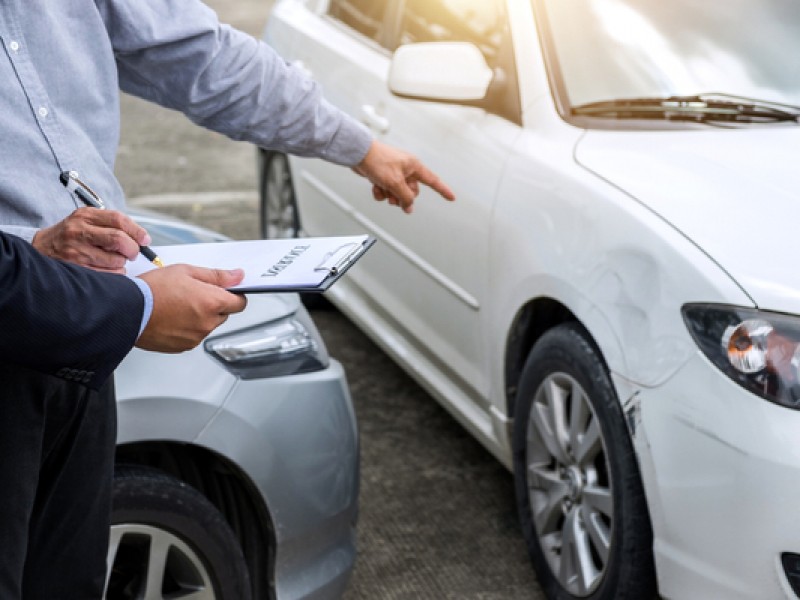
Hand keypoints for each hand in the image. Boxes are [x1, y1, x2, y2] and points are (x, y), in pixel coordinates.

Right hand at [32, 207, 150, 272]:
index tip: (145, 240)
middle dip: (133, 249)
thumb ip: (113, 225)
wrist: (42, 248)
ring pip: (116, 260)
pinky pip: (108, 274)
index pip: (118, 219)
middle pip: (119, 240)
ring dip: (122, 263)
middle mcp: (79, 231)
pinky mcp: (77, 268)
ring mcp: (76, 251)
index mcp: (85, 216)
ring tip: (114, 260)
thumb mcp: (88, 221)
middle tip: (133, 253)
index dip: (137, 231)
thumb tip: (142, 239)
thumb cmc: (74, 235)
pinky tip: (107, 268)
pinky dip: (115, 273)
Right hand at [135, 265, 247, 352]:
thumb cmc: (152, 290)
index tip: (226, 291)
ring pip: (208, 326)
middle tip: (193, 294)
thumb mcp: (186, 271)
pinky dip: (187, 328)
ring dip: (200, 317)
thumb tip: (237, 276)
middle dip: (214, 304)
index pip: (240, 303)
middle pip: (223, 314)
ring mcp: (196, 337)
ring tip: (178, 305)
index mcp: (212, 302)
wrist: (127, 311)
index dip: (234, 295)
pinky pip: (194, 336)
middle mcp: (208, 323)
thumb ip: (216, 275)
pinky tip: (172, 317)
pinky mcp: (184, 347)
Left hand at [353, 140, 455, 213]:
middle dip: (402, 197)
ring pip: (398, 192)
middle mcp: (406, 169)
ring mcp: (394, 172)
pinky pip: (386, 190)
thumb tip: (409, 207)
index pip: (433, 181)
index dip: (443, 190)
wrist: (358, 153)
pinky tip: (375, 187)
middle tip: (394, 198)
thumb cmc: (378, 161)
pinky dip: (380, 191)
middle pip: (412, 191)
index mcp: (414, 166)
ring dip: (389, 195)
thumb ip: (405, 197)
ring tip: (382, 190)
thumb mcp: (395, 183)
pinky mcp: (383, 175)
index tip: (451, 198)